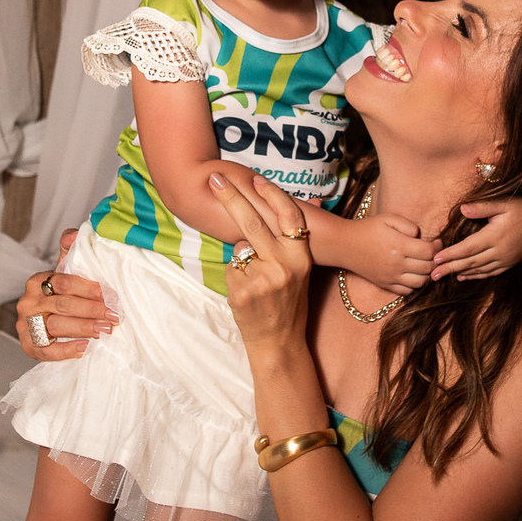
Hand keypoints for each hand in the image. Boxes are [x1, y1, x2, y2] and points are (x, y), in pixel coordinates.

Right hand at [15, 228, 118, 359]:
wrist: (46, 322)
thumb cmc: (62, 295)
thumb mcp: (65, 271)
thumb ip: (71, 251)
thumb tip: (75, 234)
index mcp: (37, 281)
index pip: (64, 283)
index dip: (89, 289)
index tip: (110, 294)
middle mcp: (28, 302)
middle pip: (63, 305)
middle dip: (92, 310)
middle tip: (114, 316)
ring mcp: (26, 325)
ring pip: (56, 326)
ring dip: (84, 328)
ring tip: (105, 330)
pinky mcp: (28, 346)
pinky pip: (47, 350)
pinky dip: (67, 350)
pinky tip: (85, 348)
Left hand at [207, 173, 311, 355]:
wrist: (279, 342)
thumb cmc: (288, 302)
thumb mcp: (301, 270)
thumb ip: (294, 240)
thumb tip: (307, 202)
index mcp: (302, 257)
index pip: (288, 216)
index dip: (271, 194)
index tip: (254, 178)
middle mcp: (285, 265)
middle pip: (251, 222)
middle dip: (230, 197)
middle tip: (213, 178)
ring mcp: (263, 279)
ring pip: (239, 249)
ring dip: (242, 259)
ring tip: (256, 281)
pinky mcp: (242, 291)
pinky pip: (230, 269)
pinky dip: (234, 278)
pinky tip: (247, 294)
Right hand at [338, 211, 436, 294]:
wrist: (345, 245)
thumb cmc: (367, 229)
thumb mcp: (387, 218)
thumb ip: (408, 225)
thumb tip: (420, 236)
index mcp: (399, 245)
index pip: (429, 252)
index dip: (437, 247)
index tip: (437, 242)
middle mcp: (396, 264)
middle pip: (428, 268)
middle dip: (435, 260)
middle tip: (433, 253)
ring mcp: (391, 277)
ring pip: (420, 283)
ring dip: (426, 274)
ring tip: (424, 264)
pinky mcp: (385, 285)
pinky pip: (407, 291)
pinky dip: (414, 285)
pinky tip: (412, 274)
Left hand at [432, 195, 521, 280]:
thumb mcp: (504, 202)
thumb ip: (482, 207)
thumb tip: (462, 209)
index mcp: (495, 236)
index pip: (467, 248)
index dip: (450, 254)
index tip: (435, 259)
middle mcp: (500, 251)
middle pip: (470, 262)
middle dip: (449, 268)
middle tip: (432, 275)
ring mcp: (506, 259)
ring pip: (479, 269)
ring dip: (460, 273)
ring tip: (443, 276)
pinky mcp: (511, 262)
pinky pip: (490, 272)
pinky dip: (476, 275)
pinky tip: (463, 276)